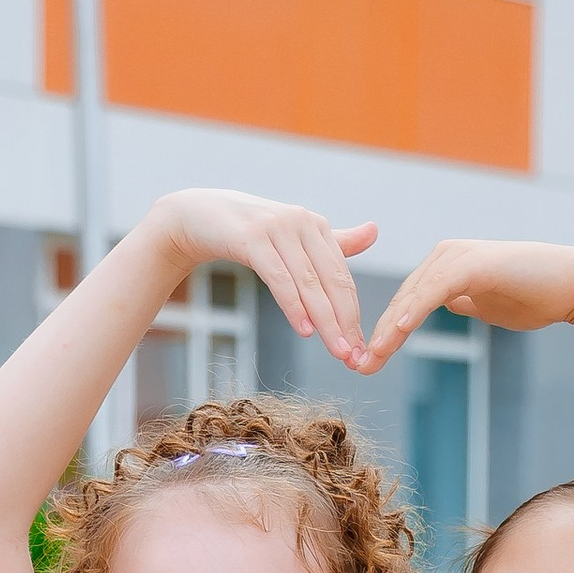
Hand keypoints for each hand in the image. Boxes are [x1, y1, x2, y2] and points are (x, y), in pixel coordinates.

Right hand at [151, 192, 377, 369]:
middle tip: (354, 356)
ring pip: (309, 282)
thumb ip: (333, 241)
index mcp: (316, 225)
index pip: (342, 277)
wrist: (198, 216)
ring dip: (325, 320)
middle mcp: (301, 223)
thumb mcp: (294, 237)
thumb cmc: (249, 233)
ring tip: (337, 350)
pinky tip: (305, 329)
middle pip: (331, 280)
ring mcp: (277, 228)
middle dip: (345, 321)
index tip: (360, 348)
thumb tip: (375, 231)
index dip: (353, 313)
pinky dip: (294, 305)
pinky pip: (279, 278)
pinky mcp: (253, 238)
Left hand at [357, 240, 573, 374]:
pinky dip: (416, 310)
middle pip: (402, 299)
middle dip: (379, 335)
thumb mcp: (486, 303)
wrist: (572, 285)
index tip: (368, 363)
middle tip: (359, 367)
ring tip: (373, 357)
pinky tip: (399, 331)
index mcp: (443, 266)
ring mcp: (458, 256)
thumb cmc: (535, 295)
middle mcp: (445, 256)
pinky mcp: (473, 263)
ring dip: (390, 328)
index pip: (405, 303)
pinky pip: (436, 289)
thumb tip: (446, 304)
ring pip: (414, 296)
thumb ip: (462, 300)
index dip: (384, 333)